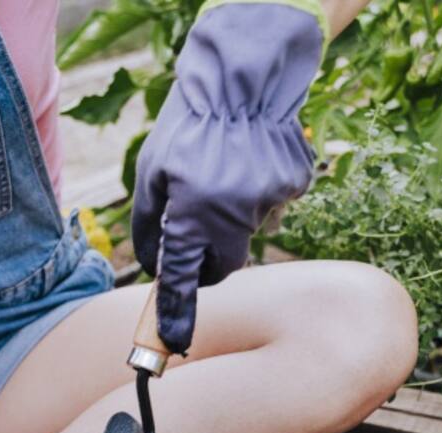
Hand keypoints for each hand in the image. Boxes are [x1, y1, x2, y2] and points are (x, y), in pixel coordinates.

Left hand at [132, 2, 324, 353]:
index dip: (175, 313)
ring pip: (245, 234)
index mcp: (192, 213)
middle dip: (205, 261)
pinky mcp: (291, 188)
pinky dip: (256, 195)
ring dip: (229, 219)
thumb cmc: (188, 128)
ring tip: (222, 175)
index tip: (171, 343)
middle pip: (221, 266)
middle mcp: (232, 216)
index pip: (181, 277)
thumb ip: (150, 224)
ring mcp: (267, 203)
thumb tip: (154, 266)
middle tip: (193, 235)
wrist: (242, 80)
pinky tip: (248, 165)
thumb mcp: (152, 172)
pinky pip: (270, 208)